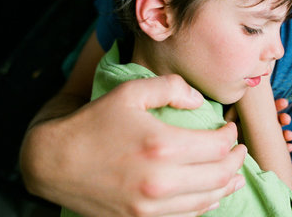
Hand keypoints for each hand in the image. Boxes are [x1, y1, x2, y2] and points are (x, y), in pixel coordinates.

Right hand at [20, 74, 246, 216]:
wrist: (53, 161)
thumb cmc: (93, 123)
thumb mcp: (130, 92)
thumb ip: (170, 88)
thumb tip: (199, 101)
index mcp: (162, 146)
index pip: (217, 146)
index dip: (231, 136)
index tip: (230, 127)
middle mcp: (161, 181)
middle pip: (219, 175)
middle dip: (236, 160)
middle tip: (239, 149)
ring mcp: (151, 207)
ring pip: (208, 200)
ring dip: (227, 185)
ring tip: (235, 173)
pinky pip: (187, 216)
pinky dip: (206, 204)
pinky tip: (212, 194)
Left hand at [225, 98, 291, 152]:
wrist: (225, 147)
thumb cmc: (227, 130)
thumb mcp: (229, 119)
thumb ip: (234, 111)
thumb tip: (242, 104)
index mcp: (256, 116)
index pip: (269, 108)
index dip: (278, 105)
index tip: (284, 103)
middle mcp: (262, 126)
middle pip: (277, 120)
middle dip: (284, 118)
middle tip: (286, 120)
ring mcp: (265, 138)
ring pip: (280, 134)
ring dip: (287, 133)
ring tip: (289, 135)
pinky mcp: (266, 151)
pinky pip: (280, 149)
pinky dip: (287, 147)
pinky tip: (289, 147)